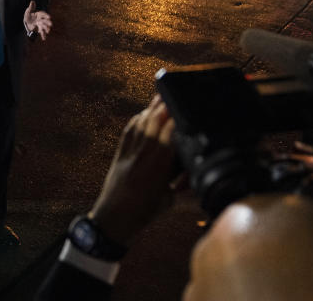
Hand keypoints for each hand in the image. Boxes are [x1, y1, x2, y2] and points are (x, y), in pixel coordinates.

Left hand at [24, 1, 51, 39]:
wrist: (26, 21)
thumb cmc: (28, 15)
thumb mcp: (28, 11)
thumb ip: (31, 7)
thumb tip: (32, 1)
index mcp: (39, 14)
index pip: (43, 14)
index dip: (46, 15)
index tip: (49, 17)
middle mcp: (41, 19)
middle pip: (44, 21)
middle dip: (47, 22)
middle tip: (51, 24)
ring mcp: (40, 24)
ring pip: (44, 26)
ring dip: (46, 29)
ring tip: (48, 31)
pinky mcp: (39, 28)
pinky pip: (41, 32)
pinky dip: (43, 35)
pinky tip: (44, 39)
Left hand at [88, 95, 177, 245]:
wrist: (111, 220)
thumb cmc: (142, 214)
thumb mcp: (168, 202)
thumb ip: (184, 187)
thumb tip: (201, 175)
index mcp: (156, 170)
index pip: (167, 137)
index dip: (175, 121)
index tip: (185, 108)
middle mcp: (141, 157)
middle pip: (153, 125)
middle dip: (163, 107)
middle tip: (175, 91)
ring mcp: (128, 154)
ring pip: (141, 125)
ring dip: (151, 109)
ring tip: (161, 95)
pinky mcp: (119, 154)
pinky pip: (129, 132)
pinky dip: (138, 120)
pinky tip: (144, 112)